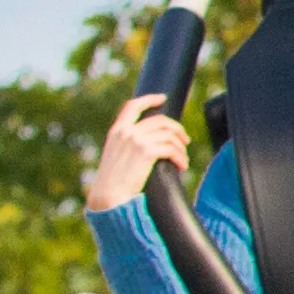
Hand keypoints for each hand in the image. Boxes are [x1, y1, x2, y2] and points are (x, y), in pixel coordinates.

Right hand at [85, 94, 188, 216]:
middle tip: (185, 141)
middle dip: (177, 129)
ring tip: (183, 158)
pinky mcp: (146, 152)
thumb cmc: (113, 181)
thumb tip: (149, 140)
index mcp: (116, 131)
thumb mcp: (115, 155)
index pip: (133, 106)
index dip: (149, 99)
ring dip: (181, 147)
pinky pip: (172, 149)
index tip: (163, 98)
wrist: (109, 196)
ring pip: (169, 135)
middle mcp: (126, 132)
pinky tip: (182, 166)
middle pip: (161, 121)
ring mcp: (136, 140)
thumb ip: (127, 143)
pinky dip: (180, 157)